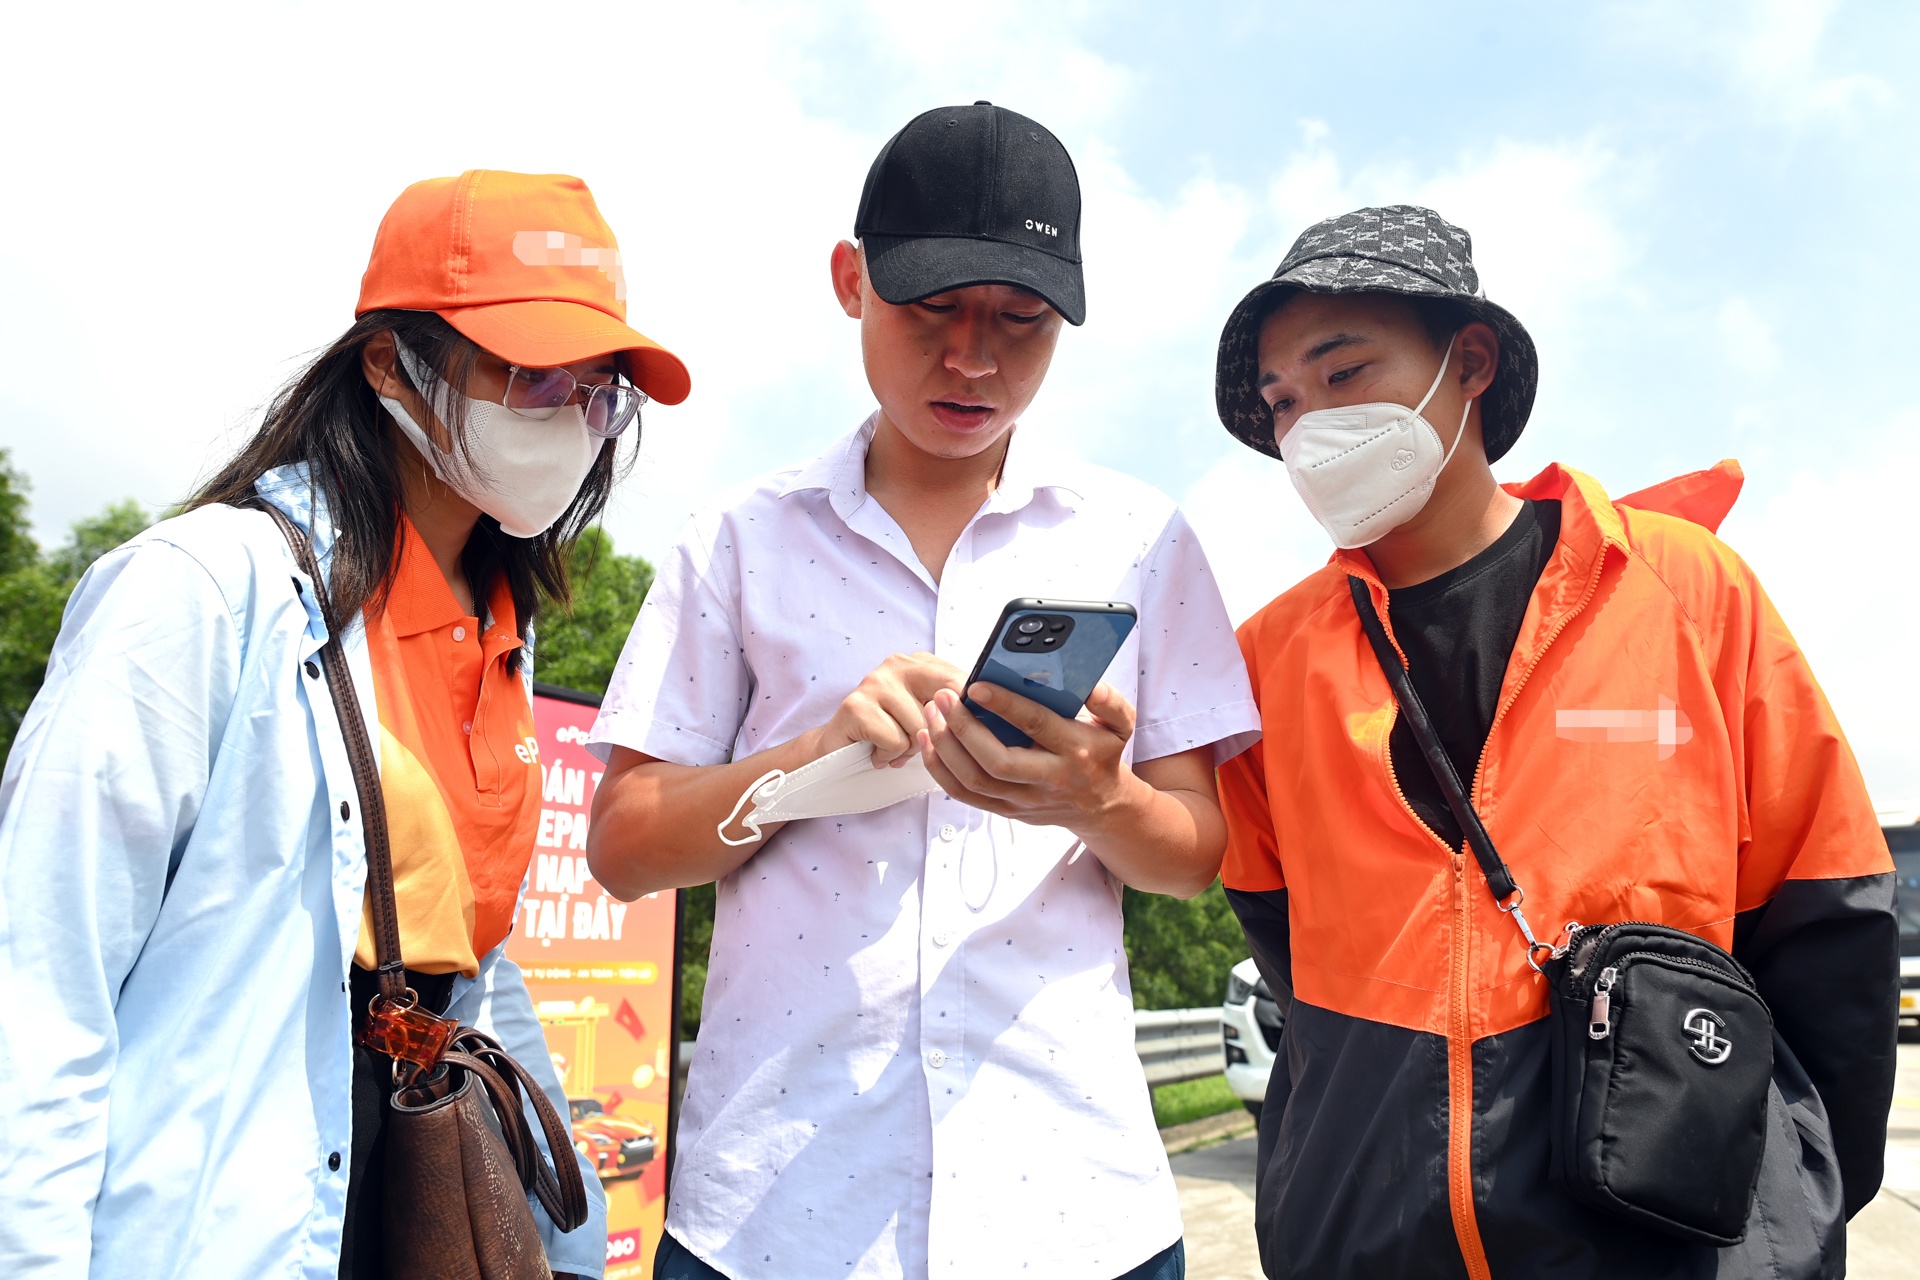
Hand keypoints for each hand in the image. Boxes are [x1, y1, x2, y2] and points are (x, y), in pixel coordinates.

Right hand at [806, 652, 967, 767]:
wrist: (837, 751)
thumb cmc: (890, 733)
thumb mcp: (927, 716)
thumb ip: (953, 709)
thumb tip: (990, 716)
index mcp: (920, 662)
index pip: (961, 682)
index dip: (967, 715)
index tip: (966, 733)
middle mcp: (897, 664)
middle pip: (944, 705)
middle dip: (936, 733)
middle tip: (918, 741)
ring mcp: (874, 682)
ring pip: (920, 728)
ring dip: (908, 749)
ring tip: (891, 745)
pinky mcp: (856, 706)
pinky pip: (896, 741)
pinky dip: (888, 755)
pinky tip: (876, 751)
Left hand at [916, 680, 1148, 831]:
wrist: (1103, 806)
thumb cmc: (1102, 754)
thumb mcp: (1119, 724)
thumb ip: (1108, 700)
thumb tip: (1087, 684)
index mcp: (1076, 751)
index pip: (1036, 726)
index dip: (1004, 705)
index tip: (977, 686)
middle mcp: (1049, 779)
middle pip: (997, 761)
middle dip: (963, 728)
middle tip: (943, 698)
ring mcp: (1025, 800)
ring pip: (975, 780)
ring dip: (945, 747)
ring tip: (931, 714)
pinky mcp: (1007, 810)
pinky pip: (965, 794)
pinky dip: (940, 769)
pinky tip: (928, 740)